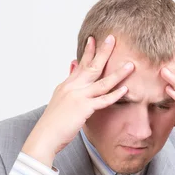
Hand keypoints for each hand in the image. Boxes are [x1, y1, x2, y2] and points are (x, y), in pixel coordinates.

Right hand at [22, 35, 133, 166]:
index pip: (80, 65)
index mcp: (66, 85)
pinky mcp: (83, 108)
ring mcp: (78, 97)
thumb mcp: (58, 101)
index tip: (94, 39)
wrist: (45, 136)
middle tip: (112, 38)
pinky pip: (103, 100)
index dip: (88, 52)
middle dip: (103, 51)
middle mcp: (72, 87)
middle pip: (91, 66)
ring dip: (117, 73)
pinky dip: (115, 94)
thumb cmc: (53, 123)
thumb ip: (67, 87)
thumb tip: (71, 71)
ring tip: (130, 64)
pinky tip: (125, 89)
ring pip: (101, 82)